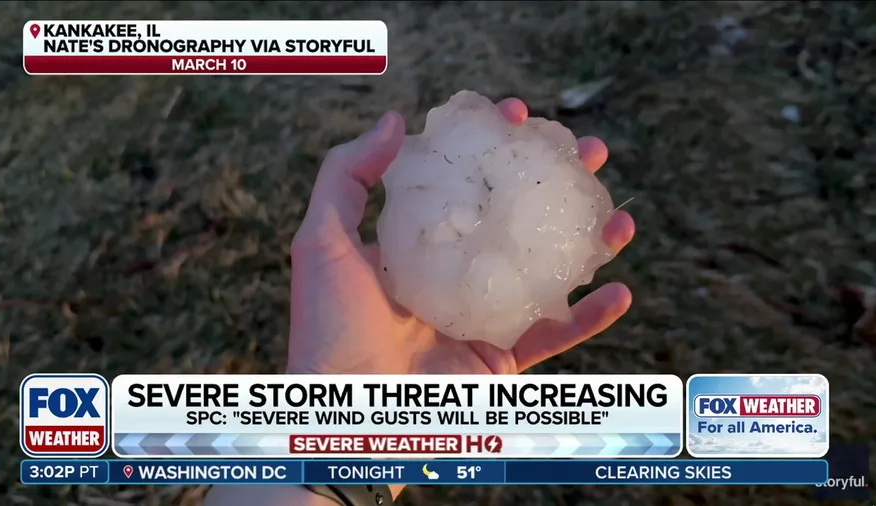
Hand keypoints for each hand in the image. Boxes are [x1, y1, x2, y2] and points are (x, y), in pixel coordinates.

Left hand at [287, 98, 634, 375]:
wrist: (340, 414)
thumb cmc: (326, 325)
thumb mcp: (324, 239)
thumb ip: (349, 176)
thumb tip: (397, 121)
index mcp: (417, 245)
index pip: (466, 184)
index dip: (494, 147)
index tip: (517, 114)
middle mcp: (455, 275)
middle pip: (517, 219)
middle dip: (557, 183)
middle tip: (591, 152)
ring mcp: (482, 317)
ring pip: (548, 272)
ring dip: (590, 243)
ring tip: (621, 215)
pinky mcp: (500, 361)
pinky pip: (554, 336)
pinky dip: (591, 317)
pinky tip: (621, 290)